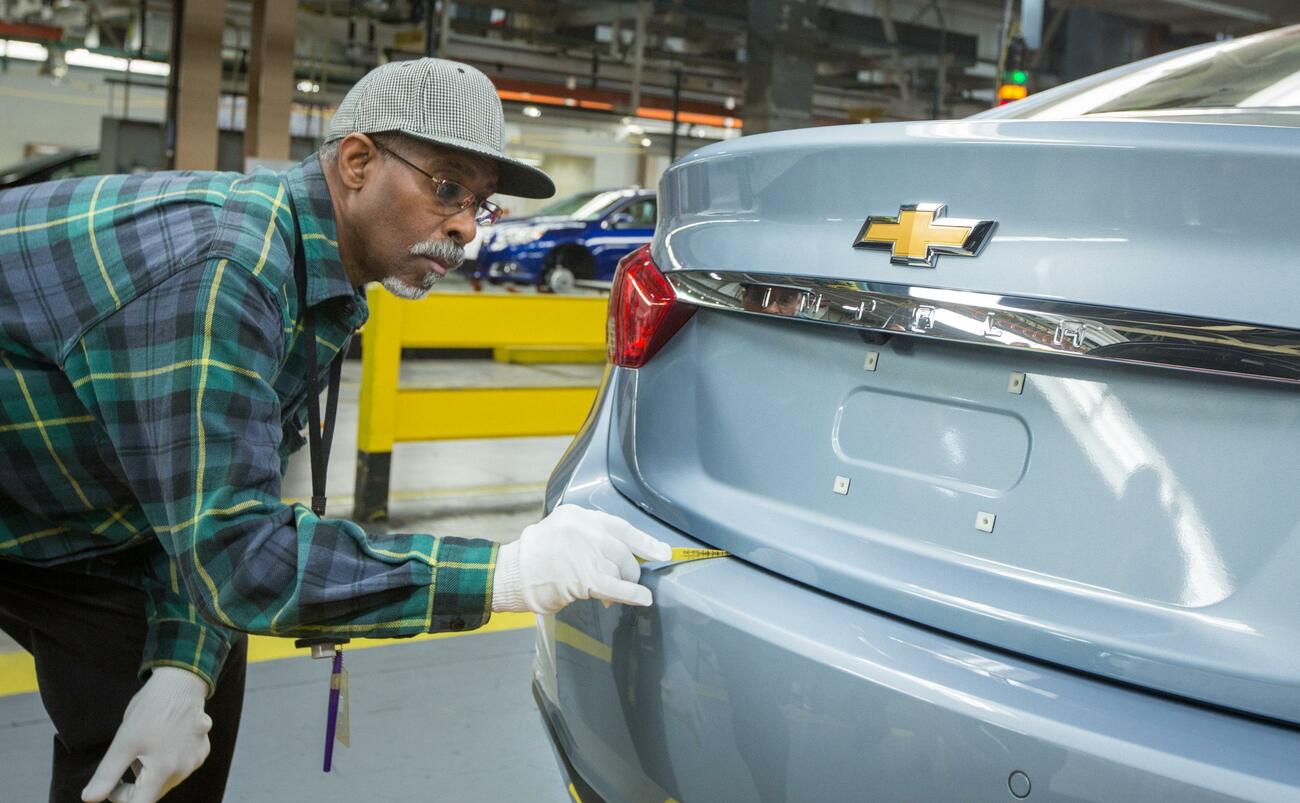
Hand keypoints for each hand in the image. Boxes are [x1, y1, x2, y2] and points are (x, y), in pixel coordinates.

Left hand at [81, 667, 211, 802]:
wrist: (181, 682)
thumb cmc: (150, 710)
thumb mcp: (122, 742)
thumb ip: (106, 775)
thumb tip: (89, 799)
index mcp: (163, 771)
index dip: (121, 798)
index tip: (113, 783)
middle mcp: (184, 770)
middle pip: (154, 793)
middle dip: (137, 782)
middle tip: (130, 756)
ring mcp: (196, 760)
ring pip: (167, 780)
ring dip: (154, 772)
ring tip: (149, 745)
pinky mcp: (203, 750)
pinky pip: (182, 766)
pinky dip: (170, 760)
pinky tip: (166, 740)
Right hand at [492, 504, 671, 614]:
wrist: (510, 575)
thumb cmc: (534, 558)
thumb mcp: (560, 531)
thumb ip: (588, 538)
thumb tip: (618, 556)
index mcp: (577, 515)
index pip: (620, 525)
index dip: (644, 540)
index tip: (662, 550)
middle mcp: (583, 530)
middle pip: (622, 550)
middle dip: (629, 568)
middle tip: (626, 579)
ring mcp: (584, 553)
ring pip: (619, 569)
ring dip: (620, 583)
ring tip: (609, 592)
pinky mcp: (584, 578)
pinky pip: (617, 586)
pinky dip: (634, 594)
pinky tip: (643, 598)